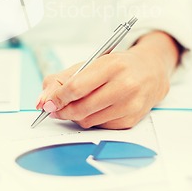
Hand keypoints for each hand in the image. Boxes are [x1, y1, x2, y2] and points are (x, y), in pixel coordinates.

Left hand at [36, 32, 178, 128]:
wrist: (150, 72)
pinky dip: (91, 120)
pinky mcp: (131, 120)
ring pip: (89, 120)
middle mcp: (124, 85)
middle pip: (81, 107)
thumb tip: (41, 102)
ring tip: (75, 105)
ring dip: (75, 116)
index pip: (76, 87)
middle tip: (54, 109)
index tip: (47, 103)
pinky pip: (100, 126)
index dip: (57, 98)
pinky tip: (95, 109)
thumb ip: (61, 80)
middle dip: (62, 110)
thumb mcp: (90, 64)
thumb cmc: (116, 66)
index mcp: (111, 65)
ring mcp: (130, 104)